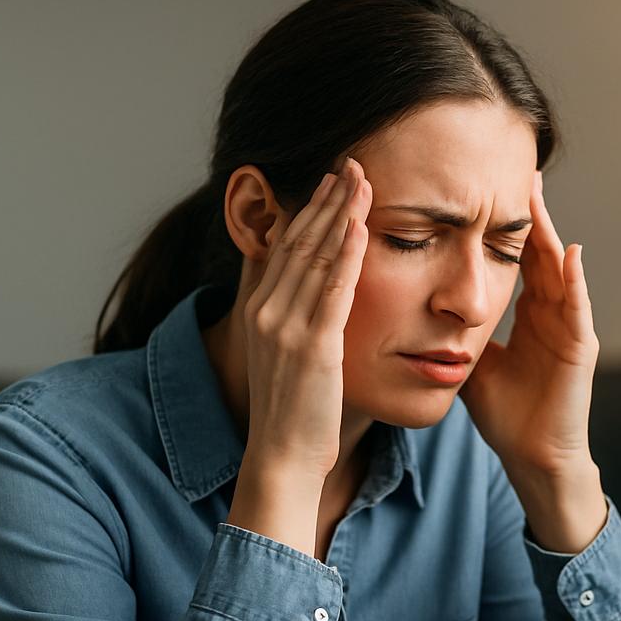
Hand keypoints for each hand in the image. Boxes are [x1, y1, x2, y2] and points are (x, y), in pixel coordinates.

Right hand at [241, 157, 371, 485]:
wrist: (282, 457)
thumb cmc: (293, 414)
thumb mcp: (282, 357)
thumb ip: (291, 319)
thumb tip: (301, 293)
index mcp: (259, 311)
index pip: (285, 246)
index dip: (308, 210)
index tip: (329, 181)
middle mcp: (267, 311)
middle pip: (299, 240)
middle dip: (326, 199)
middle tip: (350, 163)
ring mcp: (287, 327)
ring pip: (315, 255)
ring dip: (340, 213)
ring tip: (360, 179)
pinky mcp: (313, 346)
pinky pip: (334, 289)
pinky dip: (347, 253)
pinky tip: (360, 225)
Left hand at [459, 170, 598, 478]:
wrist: (532, 456)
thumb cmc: (506, 416)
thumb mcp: (473, 364)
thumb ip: (455, 332)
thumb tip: (418, 309)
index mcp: (528, 317)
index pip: (516, 260)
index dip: (503, 227)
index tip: (489, 189)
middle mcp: (551, 315)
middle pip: (540, 252)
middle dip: (530, 214)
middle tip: (521, 170)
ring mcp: (569, 328)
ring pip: (559, 269)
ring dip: (550, 232)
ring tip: (538, 195)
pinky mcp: (580, 347)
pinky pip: (577, 306)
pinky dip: (574, 279)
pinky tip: (569, 252)